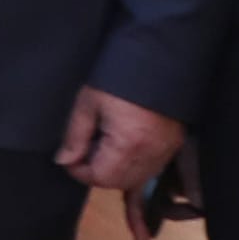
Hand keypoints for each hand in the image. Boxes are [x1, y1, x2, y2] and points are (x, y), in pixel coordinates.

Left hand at [56, 85, 185, 197]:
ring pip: (137, 179)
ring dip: (116, 173)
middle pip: (119, 182)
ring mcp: (166, 151)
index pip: (100, 177)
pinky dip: (137, 172)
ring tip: (103, 147)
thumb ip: (75, 137)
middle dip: (97, 172)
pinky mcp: (174, 144)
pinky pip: (153, 169)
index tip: (69, 157)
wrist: (157, 57)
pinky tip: (128, 179)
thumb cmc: (118, 76)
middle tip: (84, 150)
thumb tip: (64, 161)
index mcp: (128, 145)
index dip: (79, 171)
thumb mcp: (88, 103)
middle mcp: (151, 154)